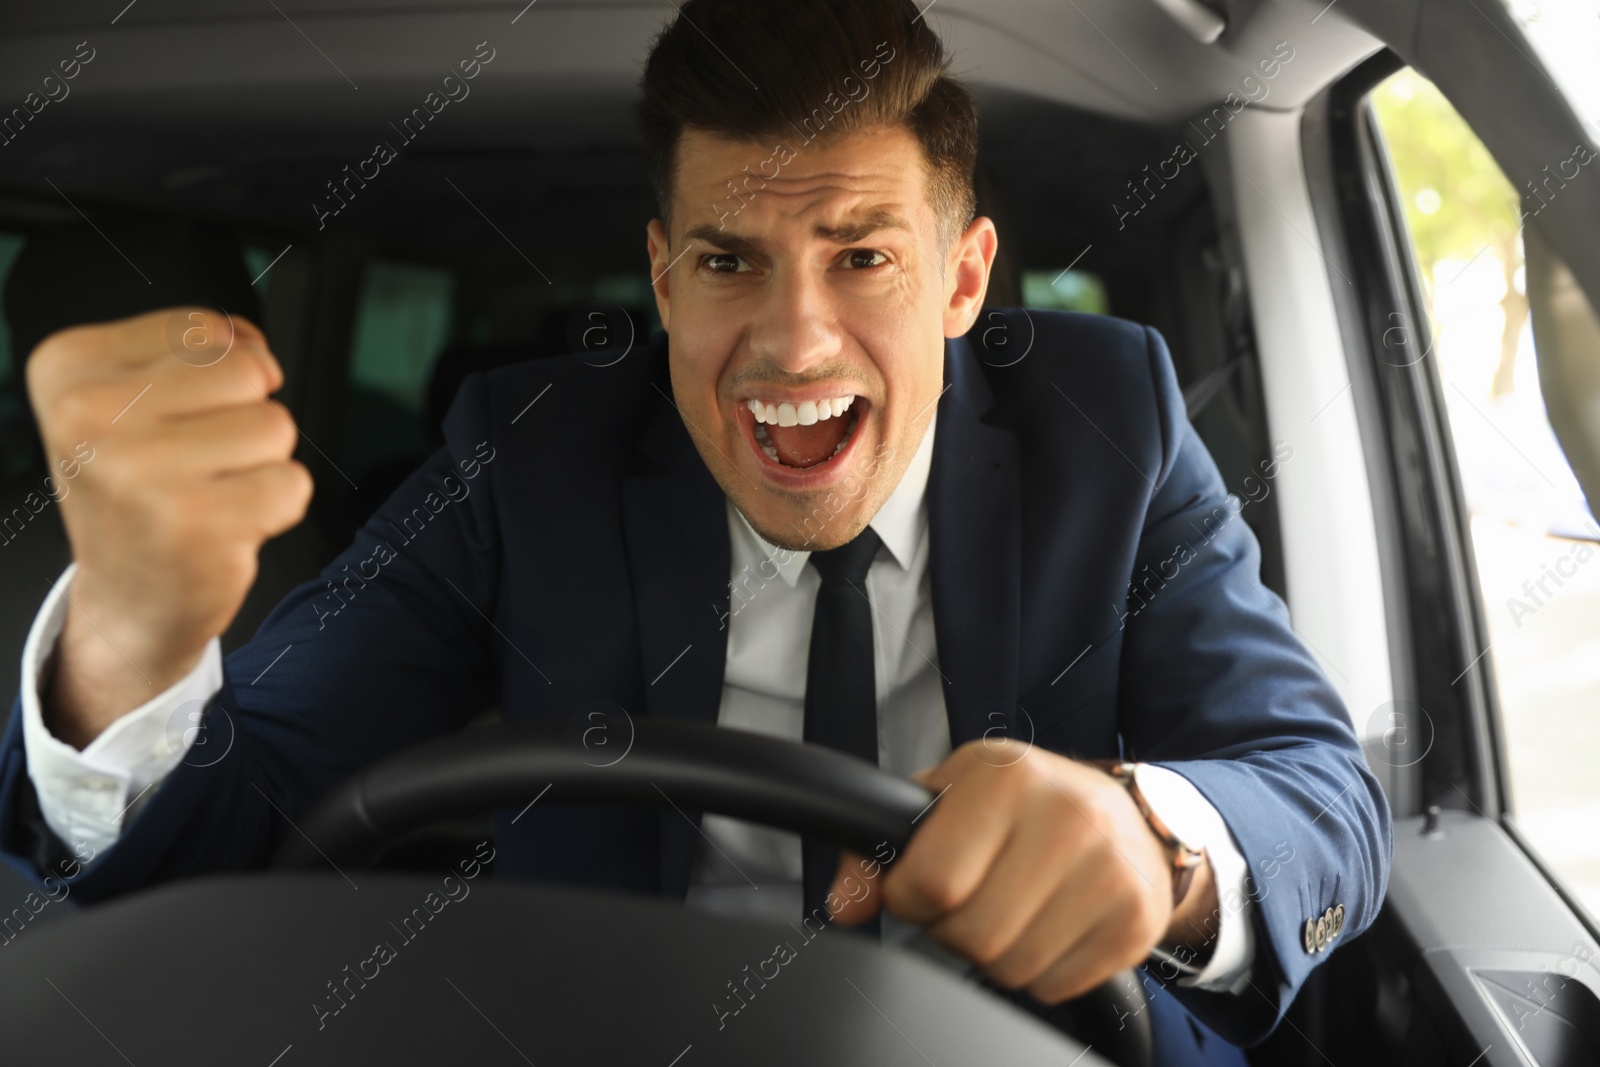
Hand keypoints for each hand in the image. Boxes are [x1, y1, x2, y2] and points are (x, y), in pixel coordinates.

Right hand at [26, 308, 312, 747]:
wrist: (126, 601)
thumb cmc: (141, 491)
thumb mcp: (134, 400)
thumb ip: (198, 349)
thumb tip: (253, 343)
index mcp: (68, 368)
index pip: (200, 327)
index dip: (217, 372)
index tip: (172, 421)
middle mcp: (90, 416)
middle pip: (246, 370)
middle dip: (244, 416)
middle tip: (197, 464)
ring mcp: (140, 473)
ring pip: (275, 425)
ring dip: (261, 463)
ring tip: (210, 494)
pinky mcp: (197, 524)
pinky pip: (292, 483)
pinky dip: (277, 507)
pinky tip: (226, 527)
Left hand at [827, 739, 1216, 1001]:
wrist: (1130, 816)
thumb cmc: (1024, 803)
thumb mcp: (947, 797)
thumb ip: (879, 846)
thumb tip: (844, 905)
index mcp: (1008, 777)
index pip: (932, 880)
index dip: (911, 897)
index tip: (924, 884)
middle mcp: (1067, 818)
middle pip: (972, 935)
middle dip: (952, 929)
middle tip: (970, 899)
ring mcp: (1109, 872)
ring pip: (1010, 968)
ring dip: (994, 954)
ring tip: (1009, 908)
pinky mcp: (1134, 922)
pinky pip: (1053, 987)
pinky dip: (1038, 972)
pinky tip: (1047, 926)